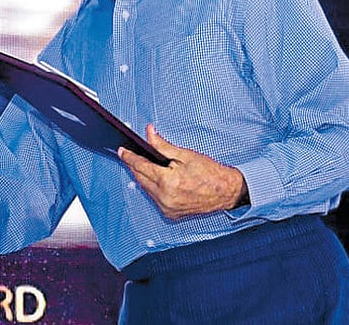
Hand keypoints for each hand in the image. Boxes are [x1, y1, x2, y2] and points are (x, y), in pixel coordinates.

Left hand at [118, 124, 248, 219]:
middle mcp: (165, 198)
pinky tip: (154, 179)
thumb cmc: (210, 172)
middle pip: (140, 178)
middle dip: (134, 166)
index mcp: (168, 182)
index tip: (122, 151)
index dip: (129, 157)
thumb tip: (149, 133)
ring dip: (143, 177)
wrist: (227, 191)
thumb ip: (162, 145)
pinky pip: (154, 198)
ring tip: (142, 165)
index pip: (141, 167)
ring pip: (146, 189)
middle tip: (129, 155)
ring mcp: (168, 208)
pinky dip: (152, 188)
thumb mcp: (185, 154)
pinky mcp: (171, 214)